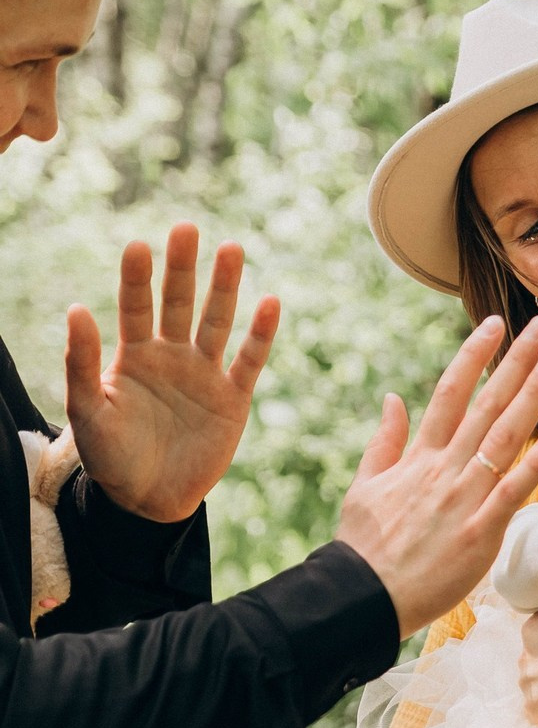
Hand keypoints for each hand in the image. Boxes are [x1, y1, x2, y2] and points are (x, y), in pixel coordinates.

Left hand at [64, 222, 279, 521]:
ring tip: (231, 248)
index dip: (138, 277)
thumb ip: (82, 361)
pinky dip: (260, 334)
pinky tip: (270, 302)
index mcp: (133, 355)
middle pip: (180, 303)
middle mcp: (171, 356)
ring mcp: (204, 375)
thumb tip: (77, 309)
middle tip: (186, 229)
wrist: (149, 498)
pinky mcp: (233, 399)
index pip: (136, 306)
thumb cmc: (110, 456)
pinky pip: (249, 361)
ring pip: (217, 322)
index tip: (139, 245)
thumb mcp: (87, 410)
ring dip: (225, 287)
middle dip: (183, 268)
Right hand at [336, 315, 537, 638]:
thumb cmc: (364, 548)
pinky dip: (535, 462)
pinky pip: (513, 489)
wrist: (362, 597)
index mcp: (419, 457)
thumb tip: (393, 397)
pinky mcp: (482, 530)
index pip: (450, 392)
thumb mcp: (365, 486)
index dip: (474, 355)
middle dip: (516, 362)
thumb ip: (385, 441)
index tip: (495, 324)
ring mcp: (465, 497)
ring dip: (532, 395)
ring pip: (505, 436)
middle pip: (486, 404)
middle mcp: (446, 469)